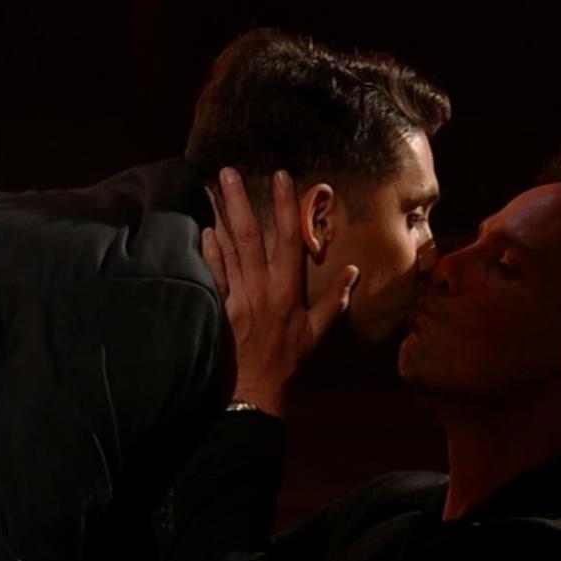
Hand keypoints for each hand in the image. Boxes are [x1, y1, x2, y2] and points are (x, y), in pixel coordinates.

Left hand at [201, 167, 358, 416]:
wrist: (254, 389)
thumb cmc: (287, 359)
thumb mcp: (317, 332)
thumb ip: (335, 300)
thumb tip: (355, 272)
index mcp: (288, 289)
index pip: (289, 238)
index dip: (285, 205)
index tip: (280, 176)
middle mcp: (262, 286)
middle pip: (250, 235)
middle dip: (239, 201)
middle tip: (227, 171)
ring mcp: (237, 295)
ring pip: (228, 248)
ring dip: (219, 216)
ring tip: (210, 188)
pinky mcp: (219, 305)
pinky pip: (213, 272)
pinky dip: (209, 250)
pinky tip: (205, 229)